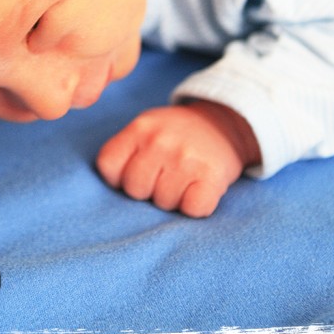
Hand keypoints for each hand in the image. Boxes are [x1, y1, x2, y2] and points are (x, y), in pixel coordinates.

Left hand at [96, 100, 260, 217]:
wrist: (224, 125)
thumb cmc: (177, 136)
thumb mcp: (147, 128)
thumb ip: (126, 150)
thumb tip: (114, 186)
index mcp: (140, 128)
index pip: (108, 166)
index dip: (120, 177)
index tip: (138, 172)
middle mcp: (160, 141)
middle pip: (134, 189)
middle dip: (148, 189)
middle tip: (165, 176)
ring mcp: (186, 159)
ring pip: (163, 203)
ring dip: (173, 199)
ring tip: (183, 180)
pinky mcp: (211, 176)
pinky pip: (192, 209)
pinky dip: (196, 206)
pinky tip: (198, 189)